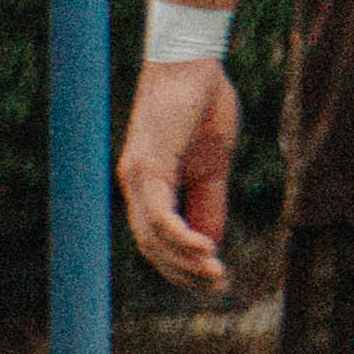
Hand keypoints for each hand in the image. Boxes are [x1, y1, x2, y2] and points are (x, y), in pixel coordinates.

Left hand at [119, 55, 238, 290]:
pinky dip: (179, 235)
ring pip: (152, 235)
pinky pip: (158, 211)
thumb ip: (209, 203)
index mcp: (150, 188)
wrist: (194, 64)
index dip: (184, 266)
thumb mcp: (213, 167)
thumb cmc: (203, 109)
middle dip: (184, 273)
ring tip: (216, 276)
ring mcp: (137, 175)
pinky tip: (205, 251)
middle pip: (151, 247)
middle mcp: (135, 186)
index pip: (158, 241)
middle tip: (218, 288)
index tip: (215, 283)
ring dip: (184, 262)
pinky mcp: (147, 163)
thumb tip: (210, 244)